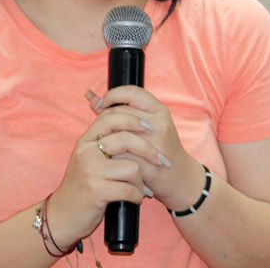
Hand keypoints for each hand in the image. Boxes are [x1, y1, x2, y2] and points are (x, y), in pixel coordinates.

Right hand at [44, 91, 152, 248]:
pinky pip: (130, 189)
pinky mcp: (96, 191)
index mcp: (85, 141)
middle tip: (160, 160)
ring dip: (140, 181)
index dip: (133, 119)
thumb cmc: (81, 185)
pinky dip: (137, 196)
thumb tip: (105, 106)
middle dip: (149, 150)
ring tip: (136, 189)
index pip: (110, 117)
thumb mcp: (86, 157)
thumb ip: (99, 139)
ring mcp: (91, 171)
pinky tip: (134, 199)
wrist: (63, 214)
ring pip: (132, 167)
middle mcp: (86, 152)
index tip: (150, 128)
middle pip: (126, 138)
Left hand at [83, 86, 206, 211]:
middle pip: (121, 113)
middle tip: (99, 128)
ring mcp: (156, 143)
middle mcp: (159, 124)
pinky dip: (112, 155)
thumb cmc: (158, 147)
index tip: (102, 103)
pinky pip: (122, 154)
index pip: (132, 92)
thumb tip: (90, 97)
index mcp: (159, 110)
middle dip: (105, 119)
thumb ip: (120, 110)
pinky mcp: (150, 162)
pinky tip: (108, 156)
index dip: (113, 94)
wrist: (179, 176)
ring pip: (119, 133)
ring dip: (106, 138)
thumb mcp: (145, 124)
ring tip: (102, 142)